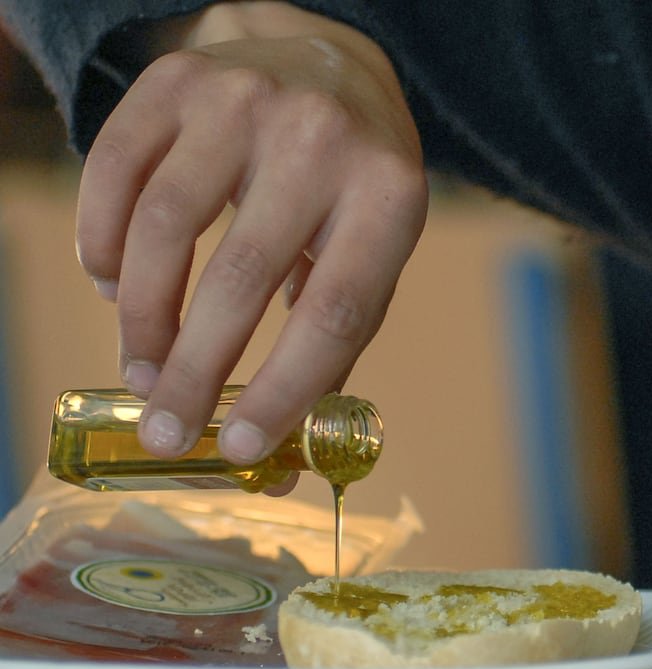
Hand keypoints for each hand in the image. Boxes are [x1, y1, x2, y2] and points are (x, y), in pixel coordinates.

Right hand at [75, 3, 426, 463]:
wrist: (326, 64)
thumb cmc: (352, 188)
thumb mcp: (373, 254)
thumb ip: (332, 349)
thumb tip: (279, 463)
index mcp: (389, 197)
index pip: (333, 313)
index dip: (283, 389)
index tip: (241, 447)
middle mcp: (320, 141)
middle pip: (243, 279)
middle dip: (194, 372)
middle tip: (167, 432)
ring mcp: (244, 101)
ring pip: (165, 229)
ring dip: (143, 318)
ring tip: (144, 367)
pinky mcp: (177, 83)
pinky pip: (114, 174)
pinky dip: (104, 245)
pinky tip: (116, 287)